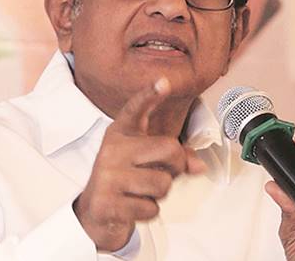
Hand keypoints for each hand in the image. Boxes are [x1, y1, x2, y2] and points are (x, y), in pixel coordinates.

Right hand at [73, 77, 206, 251]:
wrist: (95, 212)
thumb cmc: (125, 181)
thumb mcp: (147, 163)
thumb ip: (174, 159)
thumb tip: (199, 166)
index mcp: (120, 134)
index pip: (135, 109)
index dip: (150, 95)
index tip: (164, 82)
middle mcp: (112, 150)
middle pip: (169, 149)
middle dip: (176, 166)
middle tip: (163, 172)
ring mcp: (108, 176)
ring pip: (163, 183)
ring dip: (160, 194)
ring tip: (142, 192)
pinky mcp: (108, 202)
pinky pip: (150, 208)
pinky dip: (148, 212)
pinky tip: (132, 206)